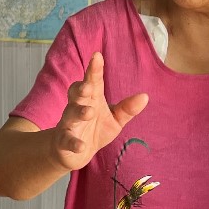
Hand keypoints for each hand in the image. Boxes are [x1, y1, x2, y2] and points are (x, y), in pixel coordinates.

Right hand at [49, 52, 147, 170]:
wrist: (73, 153)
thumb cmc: (95, 129)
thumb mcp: (115, 120)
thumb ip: (127, 109)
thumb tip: (145, 96)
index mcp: (92, 99)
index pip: (93, 81)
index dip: (94, 69)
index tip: (97, 55)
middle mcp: (77, 106)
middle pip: (76, 93)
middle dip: (81, 88)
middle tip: (88, 86)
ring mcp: (69, 123)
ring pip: (70, 114)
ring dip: (79, 112)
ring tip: (89, 112)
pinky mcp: (63, 140)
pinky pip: (66, 140)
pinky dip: (73, 143)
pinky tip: (81, 146)